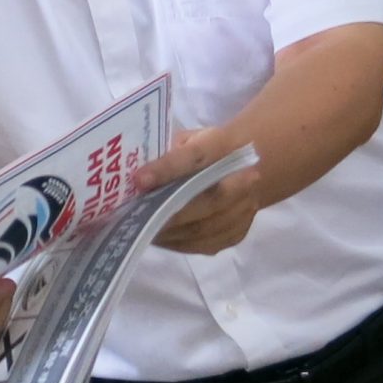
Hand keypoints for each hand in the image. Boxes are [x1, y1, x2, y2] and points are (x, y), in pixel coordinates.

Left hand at [136, 126, 263, 254]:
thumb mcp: (188, 139)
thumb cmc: (206, 150)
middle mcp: (243, 178)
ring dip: (171, 231)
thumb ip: (167, 151)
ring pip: (206, 228)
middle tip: (136, 216)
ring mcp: (244, 209)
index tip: (139, 179)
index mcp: (223, 145)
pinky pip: (205, 244)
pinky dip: (178, 243)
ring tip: (141, 230)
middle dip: (169, 210)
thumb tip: (135, 173)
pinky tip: (159, 237)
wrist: (247, 166)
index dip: (167, 169)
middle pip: (207, 200)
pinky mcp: (238, 233)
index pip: (196, 156)